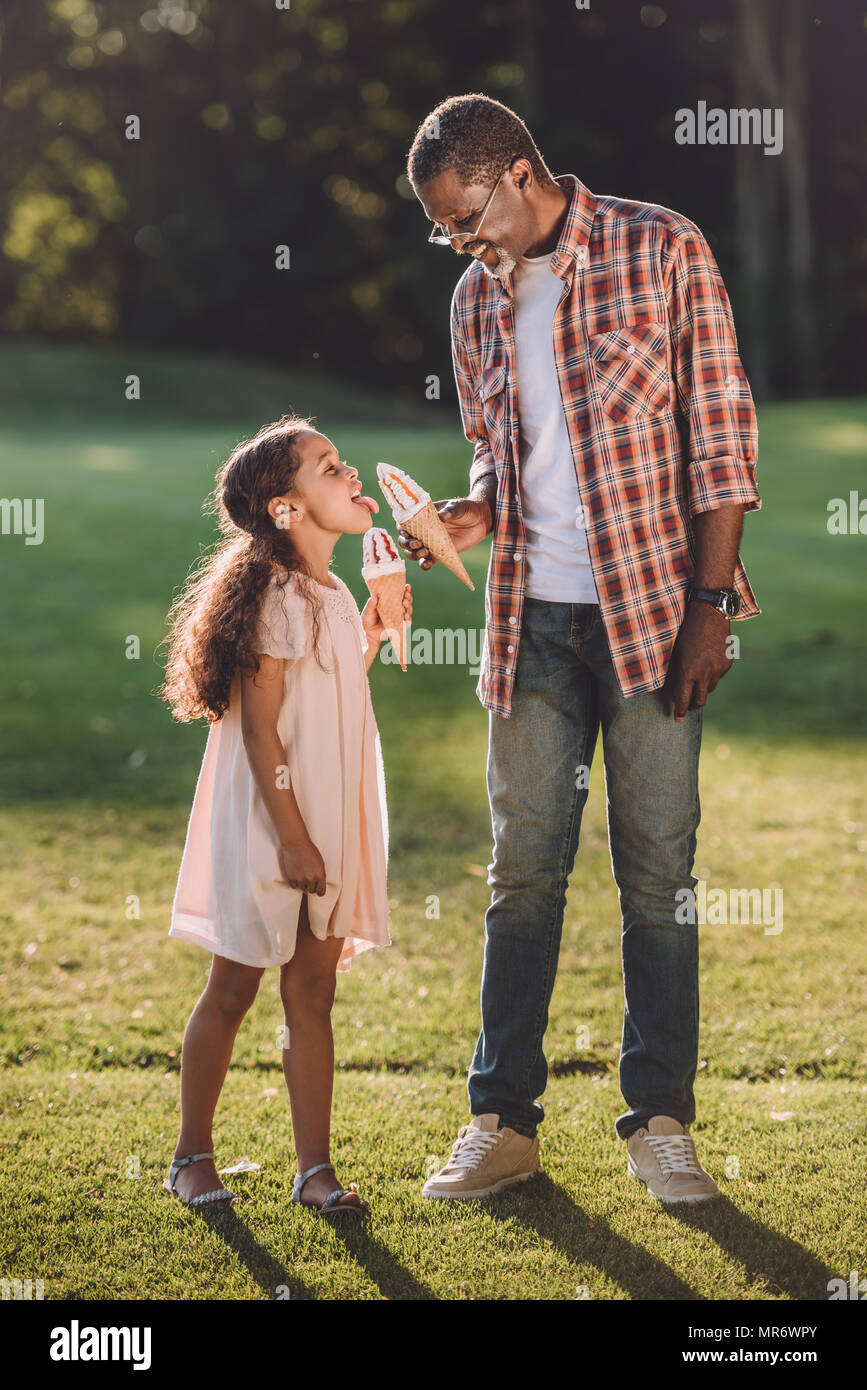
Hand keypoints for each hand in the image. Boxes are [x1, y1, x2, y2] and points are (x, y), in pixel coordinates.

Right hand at [277, 837, 326, 895]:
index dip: (320, 892)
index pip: (321, 892)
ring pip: (302, 888)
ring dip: (302, 883)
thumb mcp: (320, 863)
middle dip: (311, 886)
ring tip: (301, 872)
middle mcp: (310, 879)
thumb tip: (319, 885)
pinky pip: (294, 886)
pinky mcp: (291, 878)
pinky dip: (295, 882)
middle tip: (308, 877)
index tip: (318, 890)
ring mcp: (300, 879)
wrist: (295, 844)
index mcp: (320, 875)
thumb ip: (320, 875)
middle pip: (312, 891)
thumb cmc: (309, 851)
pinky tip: (296, 874)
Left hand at [360, 583, 412, 642]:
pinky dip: (408, 619)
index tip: (407, 586)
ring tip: (405, 603)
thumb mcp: (367, 611)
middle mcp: (395, 608)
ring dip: (409, 606)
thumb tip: (374, 596)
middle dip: (408, 597)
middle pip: (406, 601)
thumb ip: (370, 604)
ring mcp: (398, 617)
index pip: (399, 594)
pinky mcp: (399, 625)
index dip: (405, 590)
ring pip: (408, 610)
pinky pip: (407, 622)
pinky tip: (406, 616)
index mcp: (389, 602)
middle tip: (405, 595)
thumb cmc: (367, 621)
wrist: (368, 634)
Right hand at [398, 497, 490, 569]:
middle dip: (407, 544)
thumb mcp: (458, 507)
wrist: (480, 520)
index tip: (405, 532)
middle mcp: (422, 531)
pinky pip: (426, 562)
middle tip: (418, 543)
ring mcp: (429, 543)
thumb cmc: (466, 509)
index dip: (401, 529)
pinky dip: (424, 564)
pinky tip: (427, 564)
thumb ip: (450, 511)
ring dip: (413, 555)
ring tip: (424, 552)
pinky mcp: (438, 554)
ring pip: (413, 553)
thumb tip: (441, 516)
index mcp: (422, 517)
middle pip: (405, 540)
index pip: (405, 523)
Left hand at [666, 601, 732, 721]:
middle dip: (692, 705)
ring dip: (703, 688)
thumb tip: (673, 689)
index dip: (680, 711)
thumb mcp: (675, 651)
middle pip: (700, 700)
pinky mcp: (727, 663)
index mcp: (688, 670)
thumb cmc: (686, 630)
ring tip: (697, 679)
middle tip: (687, 705)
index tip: (677, 719)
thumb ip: (676, 672)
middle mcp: (705, 673)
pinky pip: (719, 676)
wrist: (709, 612)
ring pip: (710, 688)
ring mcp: (718, 669)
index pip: (683, 699)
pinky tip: (707, 662)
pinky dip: (712, 674)